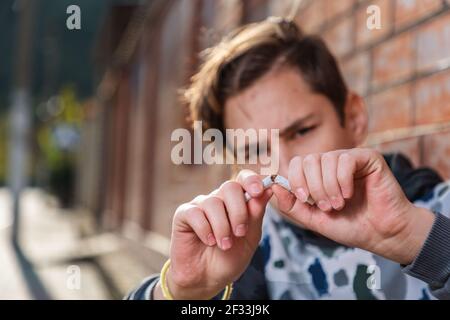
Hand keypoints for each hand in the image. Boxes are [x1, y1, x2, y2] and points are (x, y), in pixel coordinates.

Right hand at [154, 170, 271, 299]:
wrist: (206, 279)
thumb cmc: (228, 259)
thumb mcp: (250, 238)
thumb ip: (256, 214)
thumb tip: (268, 190)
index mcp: (236, 201)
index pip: (243, 179)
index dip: (251, 181)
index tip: (258, 191)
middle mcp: (218, 199)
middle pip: (230, 187)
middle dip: (238, 211)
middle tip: (240, 232)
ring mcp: (200, 205)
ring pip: (213, 202)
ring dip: (222, 227)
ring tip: (224, 245)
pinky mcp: (183, 215)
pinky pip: (195, 213)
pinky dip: (205, 229)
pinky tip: (209, 241)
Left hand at [271, 148, 434, 264]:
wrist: (382, 234)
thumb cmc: (350, 226)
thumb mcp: (314, 219)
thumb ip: (292, 205)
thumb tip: (274, 186)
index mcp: (318, 175)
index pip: (296, 163)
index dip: (296, 181)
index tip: (306, 200)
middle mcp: (332, 163)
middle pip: (307, 160)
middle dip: (313, 187)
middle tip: (327, 207)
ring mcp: (350, 158)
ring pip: (325, 160)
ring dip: (329, 187)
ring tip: (340, 204)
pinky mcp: (368, 158)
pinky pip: (345, 160)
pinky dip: (343, 180)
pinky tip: (350, 194)